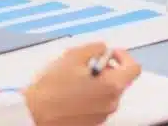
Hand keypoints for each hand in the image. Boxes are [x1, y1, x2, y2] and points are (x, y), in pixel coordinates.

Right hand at [23, 43, 140, 124]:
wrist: (34, 115)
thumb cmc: (52, 87)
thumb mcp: (72, 57)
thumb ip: (94, 48)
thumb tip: (103, 49)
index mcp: (112, 86)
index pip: (133, 68)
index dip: (123, 56)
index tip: (110, 53)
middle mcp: (111, 103)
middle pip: (119, 81)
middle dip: (106, 69)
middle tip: (86, 64)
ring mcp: (102, 116)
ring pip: (108, 93)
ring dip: (98, 82)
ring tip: (75, 78)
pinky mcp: (92, 123)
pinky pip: (98, 105)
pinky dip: (90, 96)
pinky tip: (71, 92)